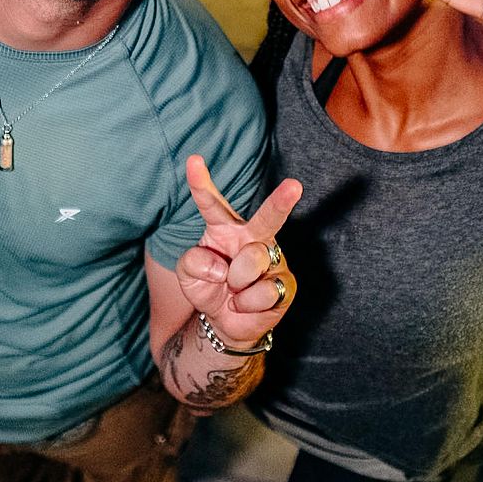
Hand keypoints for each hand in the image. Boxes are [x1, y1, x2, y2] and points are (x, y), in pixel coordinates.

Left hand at [175, 155, 301, 347]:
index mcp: (225, 228)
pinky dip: (245, 304)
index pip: (212, 204)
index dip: (201, 183)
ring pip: (253, 261)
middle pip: (267, 217)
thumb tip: (221, 266)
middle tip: (294, 185)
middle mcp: (253, 237)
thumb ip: (193, 262)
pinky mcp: (285, 284)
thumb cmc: (208, 286)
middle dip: (281, 201)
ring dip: (235, 282)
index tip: (193, 160)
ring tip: (234, 289)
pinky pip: (263, 291)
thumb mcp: (188, 274)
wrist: (225, 321)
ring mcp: (273, 259)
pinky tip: (246, 303)